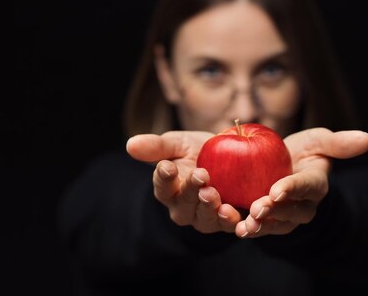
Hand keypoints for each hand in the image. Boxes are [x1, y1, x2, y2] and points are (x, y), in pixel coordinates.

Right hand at [126, 131, 242, 232]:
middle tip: (200, 175)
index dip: (164, 178)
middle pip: (184, 205)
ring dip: (210, 209)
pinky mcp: (228, 221)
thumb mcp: (178, 143)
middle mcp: (184, 209)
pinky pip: (230, 225)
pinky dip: (233, 222)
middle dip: (191, 191)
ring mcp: (206, 218)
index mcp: (168, 190)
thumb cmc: (198, 151)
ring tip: (214, 195)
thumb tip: (130, 144)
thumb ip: (157, 146)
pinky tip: (237, 214)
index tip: (168, 166)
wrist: (232, 157)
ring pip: (205, 219)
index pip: (162, 187)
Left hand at [235, 128, 367, 237]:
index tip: (277, 190)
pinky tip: (232, 226)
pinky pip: (258, 227)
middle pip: (289, 212)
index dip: (293, 189)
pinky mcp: (267, 222)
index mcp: (316, 185)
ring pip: (273, 225)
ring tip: (244, 226)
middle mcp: (303, 206)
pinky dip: (244, 227)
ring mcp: (285, 217)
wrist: (283, 165)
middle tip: (257, 209)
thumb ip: (338, 142)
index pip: (306, 187)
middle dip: (273, 211)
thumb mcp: (319, 140)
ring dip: (259, 227)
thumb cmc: (305, 150)